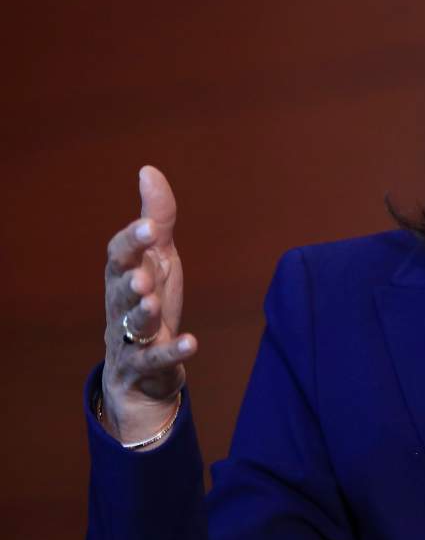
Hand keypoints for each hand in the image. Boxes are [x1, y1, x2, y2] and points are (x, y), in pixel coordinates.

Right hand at [101, 166, 197, 446]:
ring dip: (141, 314)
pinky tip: (191, 342)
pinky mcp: (146, 365)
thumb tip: (148, 170)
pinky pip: (157, 359)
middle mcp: (122, 305)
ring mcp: (131, 337)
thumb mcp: (158, 258)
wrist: (141, 369)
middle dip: (128, 281)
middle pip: (119, 291)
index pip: (119, 255)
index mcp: (123, 275)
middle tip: (141, 275)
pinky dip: (172, 351)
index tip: (150, 226)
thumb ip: (157, 218)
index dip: (132, 241)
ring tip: (152, 302)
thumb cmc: (149, 300)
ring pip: (132, 325)